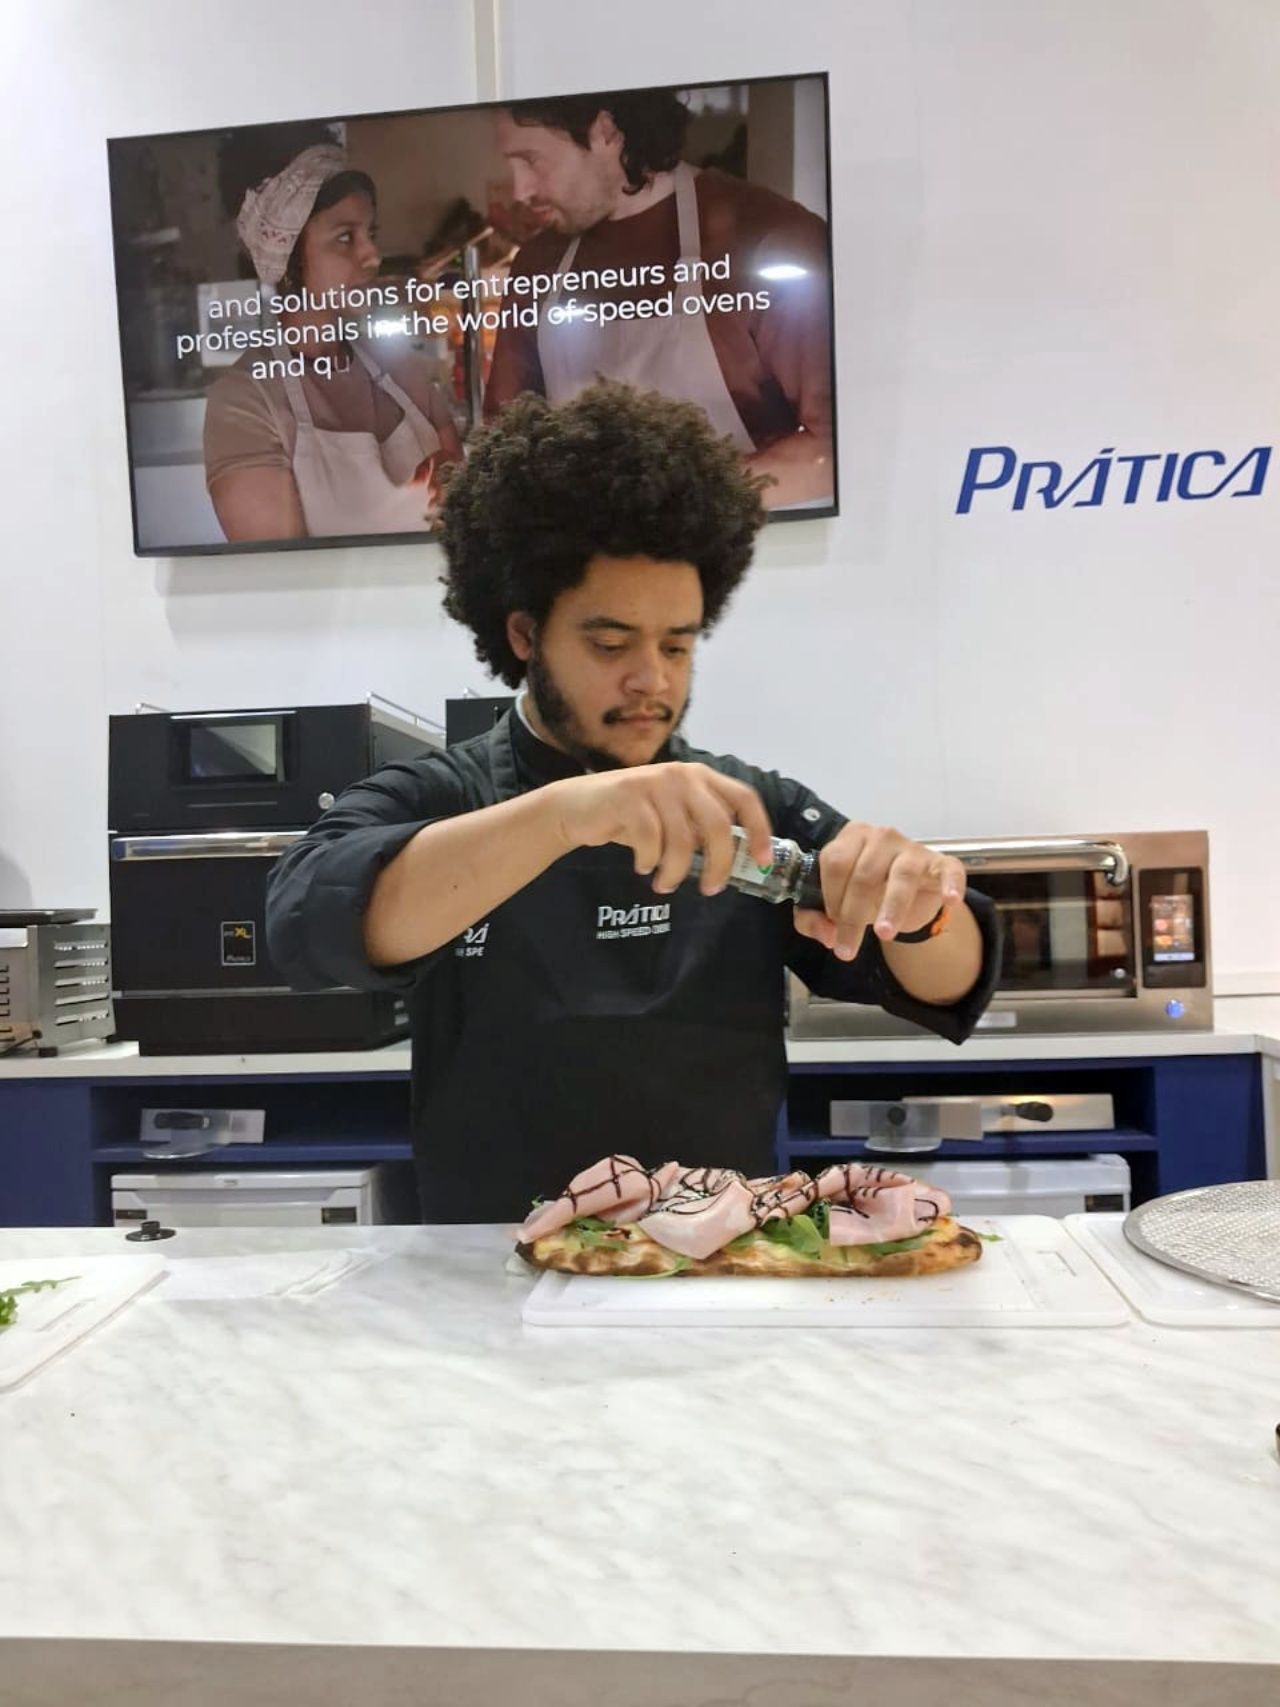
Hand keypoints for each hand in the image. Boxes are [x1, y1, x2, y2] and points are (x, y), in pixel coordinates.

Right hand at [548, 764, 773, 895]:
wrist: (576, 807)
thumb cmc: (631, 817)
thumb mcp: (673, 819)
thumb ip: (700, 831)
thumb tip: (734, 862)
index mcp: (700, 777)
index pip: (744, 798)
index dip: (759, 830)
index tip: (762, 862)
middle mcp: (682, 775)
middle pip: (718, 824)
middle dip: (718, 864)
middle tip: (709, 889)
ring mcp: (655, 783)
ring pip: (682, 840)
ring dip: (675, 872)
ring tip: (664, 884)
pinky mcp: (628, 796)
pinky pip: (651, 840)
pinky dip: (649, 861)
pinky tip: (642, 866)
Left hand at [793, 823, 965, 960]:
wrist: (907, 895)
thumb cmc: (866, 893)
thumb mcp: (833, 904)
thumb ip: (815, 918)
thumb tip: (827, 936)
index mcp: (852, 837)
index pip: (835, 861)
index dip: (829, 896)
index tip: (832, 923)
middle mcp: (882, 836)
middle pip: (864, 874)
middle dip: (852, 916)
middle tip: (847, 949)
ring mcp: (913, 849)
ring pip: (901, 876)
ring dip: (892, 908)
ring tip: (884, 934)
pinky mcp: (942, 864)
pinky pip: (949, 871)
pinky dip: (950, 884)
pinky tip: (950, 899)